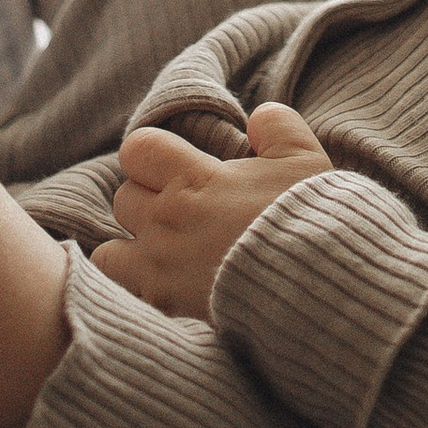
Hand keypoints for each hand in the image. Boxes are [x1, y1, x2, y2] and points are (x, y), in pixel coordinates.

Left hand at [91, 100, 330, 315]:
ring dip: (131, 249)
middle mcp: (168, 223)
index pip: (137, 149)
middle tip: (179, 211)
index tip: (173, 166)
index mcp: (195, 181)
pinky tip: (165, 287)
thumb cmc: (310, 223)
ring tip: (162, 253)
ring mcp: (161, 270)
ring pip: (110, 252)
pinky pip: (124, 294)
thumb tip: (259, 117)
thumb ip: (278, 128)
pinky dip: (137, 289)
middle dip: (146, 200)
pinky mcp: (164, 309)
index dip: (151, 154)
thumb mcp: (306, 161)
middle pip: (123, 198)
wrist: (317, 291)